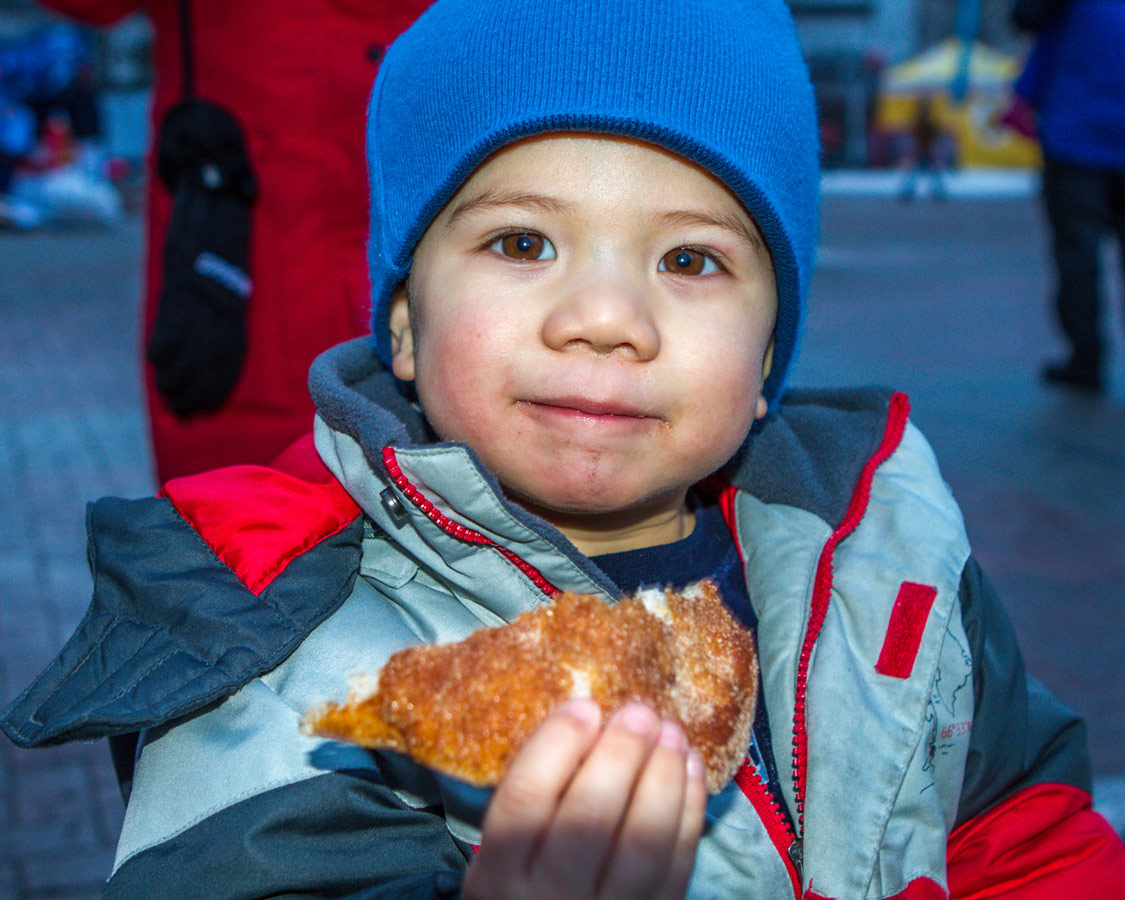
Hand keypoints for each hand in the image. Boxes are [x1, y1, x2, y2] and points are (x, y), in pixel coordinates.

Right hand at [462, 699, 706, 899]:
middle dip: (621, 753)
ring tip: (671, 731)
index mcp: (500, 872)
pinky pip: (678, 863)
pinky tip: (689, 766)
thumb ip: (534, 796)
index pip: (524, 799)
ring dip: (663, 776)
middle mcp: (549, 896)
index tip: (585, 704)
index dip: (556, 744)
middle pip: (588, 817)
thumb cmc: (530, 883)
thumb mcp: (508, 852)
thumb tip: (585, 715)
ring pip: (642, 841)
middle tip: (640, 711)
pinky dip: (689, 808)